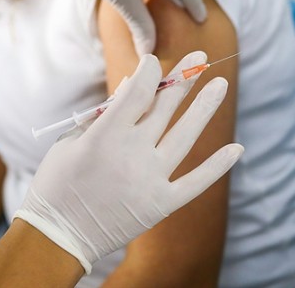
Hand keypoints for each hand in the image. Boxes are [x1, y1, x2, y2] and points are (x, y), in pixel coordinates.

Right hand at [13, 52, 243, 273]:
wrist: (59, 236)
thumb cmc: (57, 183)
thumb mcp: (70, 141)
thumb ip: (102, 115)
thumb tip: (130, 87)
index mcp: (104, 135)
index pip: (138, 91)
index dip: (149, 70)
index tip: (153, 61)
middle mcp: (132, 154)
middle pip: (164, 107)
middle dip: (182, 79)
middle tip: (199, 58)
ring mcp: (150, 179)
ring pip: (185, 135)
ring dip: (205, 107)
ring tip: (220, 85)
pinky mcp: (161, 203)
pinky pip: (196, 182)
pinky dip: (217, 166)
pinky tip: (237, 149)